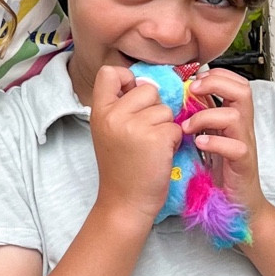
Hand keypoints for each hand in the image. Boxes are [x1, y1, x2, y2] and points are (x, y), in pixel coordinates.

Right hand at [89, 65, 182, 224]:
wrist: (124, 202)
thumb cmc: (121, 167)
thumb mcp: (109, 132)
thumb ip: (121, 107)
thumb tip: (148, 85)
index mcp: (99, 111)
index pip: (110, 72)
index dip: (128, 79)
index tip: (132, 98)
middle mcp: (114, 115)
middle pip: (147, 89)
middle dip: (154, 108)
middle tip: (145, 133)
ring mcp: (134, 126)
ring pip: (165, 109)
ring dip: (165, 126)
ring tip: (152, 146)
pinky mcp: (156, 139)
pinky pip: (175, 127)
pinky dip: (173, 141)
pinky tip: (160, 155)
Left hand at [184, 68, 269, 222]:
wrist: (236, 203)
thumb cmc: (220, 170)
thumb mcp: (209, 136)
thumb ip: (201, 116)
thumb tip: (181, 95)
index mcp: (234, 116)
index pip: (236, 82)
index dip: (216, 75)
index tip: (192, 81)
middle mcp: (243, 127)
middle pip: (242, 90)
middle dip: (215, 84)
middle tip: (191, 91)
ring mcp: (244, 144)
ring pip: (235, 116)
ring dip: (206, 116)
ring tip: (187, 127)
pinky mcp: (243, 164)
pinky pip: (236, 147)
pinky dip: (215, 142)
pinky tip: (198, 144)